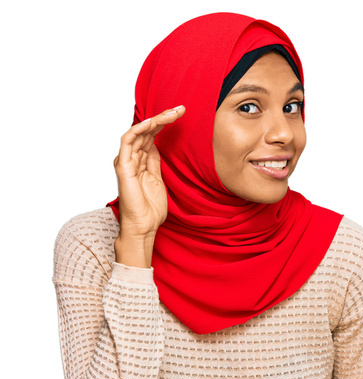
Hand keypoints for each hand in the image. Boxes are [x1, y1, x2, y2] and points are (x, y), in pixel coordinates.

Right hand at [114, 105, 184, 266]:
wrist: (144, 226)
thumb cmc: (151, 210)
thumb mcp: (159, 180)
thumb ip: (156, 162)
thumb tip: (158, 145)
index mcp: (141, 162)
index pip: (151, 136)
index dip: (164, 123)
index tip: (181, 115)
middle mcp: (131, 158)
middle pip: (146, 131)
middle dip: (163, 117)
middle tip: (180, 109)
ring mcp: (126, 161)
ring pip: (139, 131)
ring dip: (155, 120)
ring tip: (172, 113)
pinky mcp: (123, 166)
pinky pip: (128, 140)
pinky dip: (140, 129)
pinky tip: (153, 122)